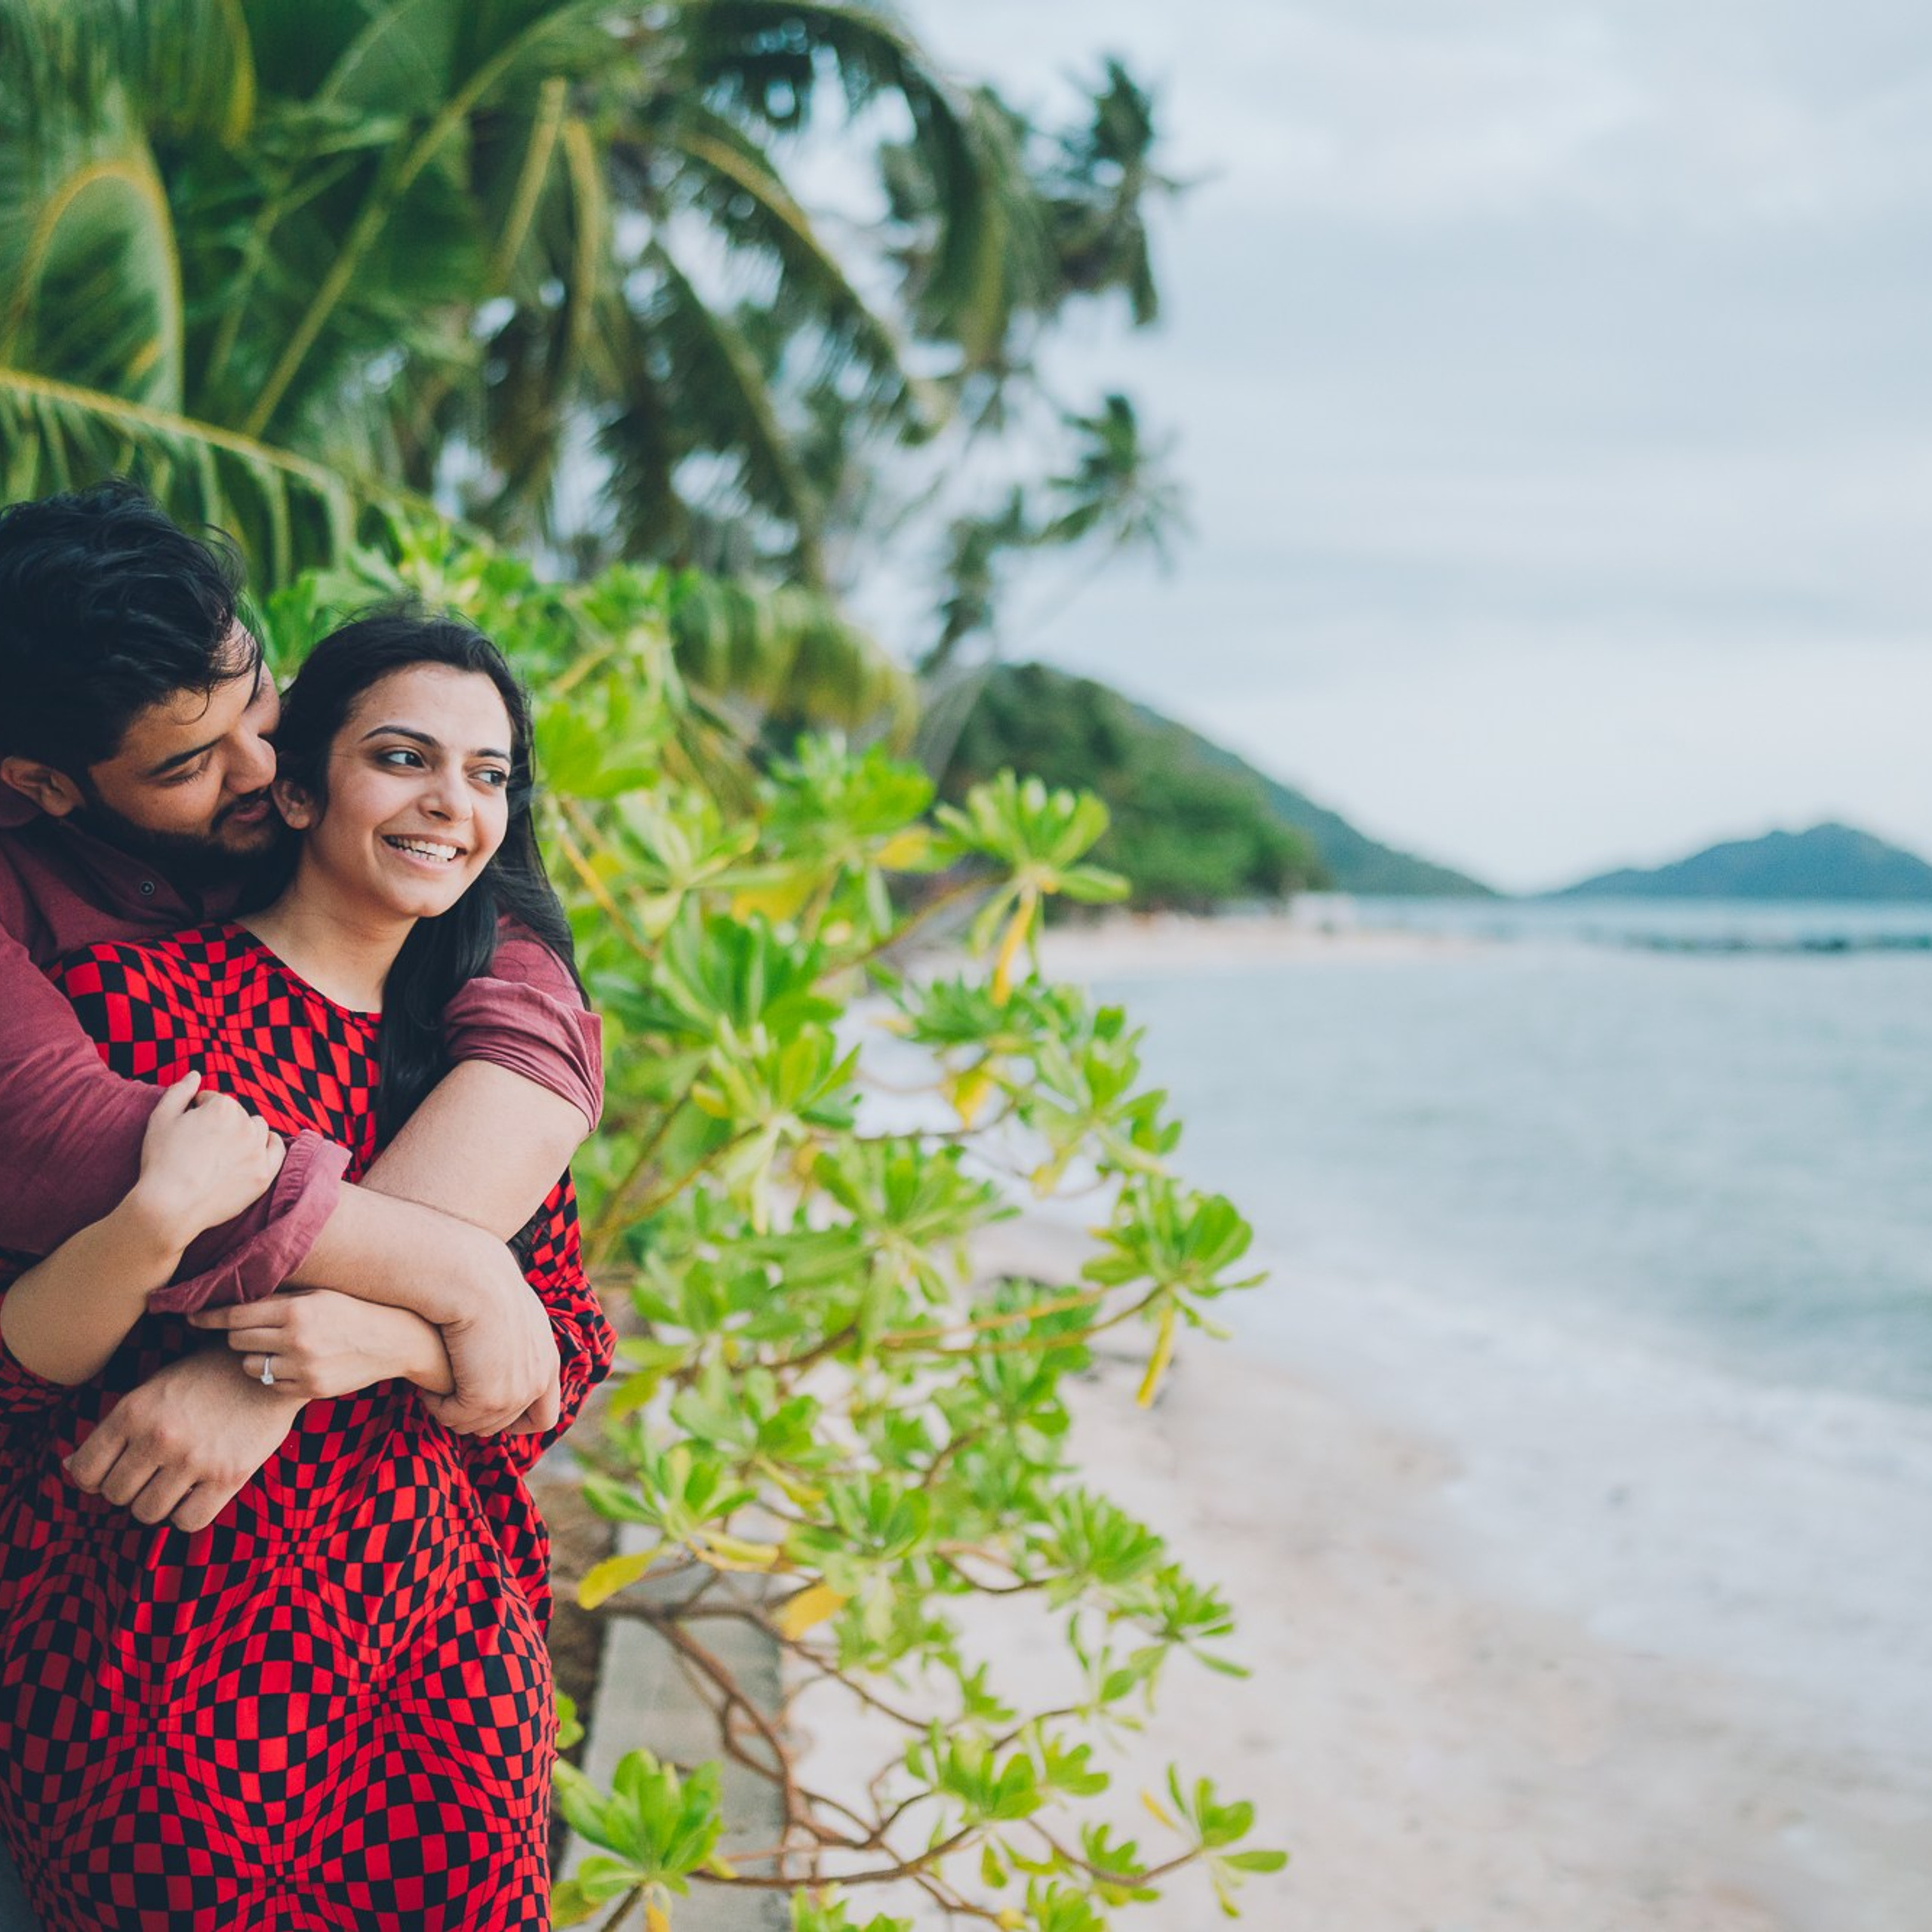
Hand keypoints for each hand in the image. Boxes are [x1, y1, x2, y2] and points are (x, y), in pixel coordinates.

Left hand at [64, 1344, 302, 1531]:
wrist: (267, 1371)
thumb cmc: (202, 1379)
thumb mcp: (152, 1391)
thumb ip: (114, 1430)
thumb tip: (67, 1469)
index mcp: (134, 1410)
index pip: (85, 1470)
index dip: (93, 1478)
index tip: (111, 1472)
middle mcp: (160, 1436)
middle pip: (115, 1495)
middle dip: (129, 1488)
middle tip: (150, 1473)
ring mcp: (194, 1458)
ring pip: (146, 1513)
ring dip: (156, 1503)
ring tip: (174, 1482)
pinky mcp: (228, 1476)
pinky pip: (187, 1522)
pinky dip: (185, 1515)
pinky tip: (196, 1493)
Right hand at [132, 1072, 284, 1246]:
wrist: (170, 1206)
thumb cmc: (161, 1160)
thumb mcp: (160, 1118)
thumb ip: (179, 1091)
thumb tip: (195, 1074)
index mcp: (223, 1107)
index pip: (213, 1100)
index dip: (198, 1111)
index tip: (188, 1126)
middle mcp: (246, 1124)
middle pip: (237, 1114)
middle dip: (222, 1123)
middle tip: (203, 1142)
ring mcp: (258, 1150)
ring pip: (258, 1129)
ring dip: (245, 1132)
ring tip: (225, 1148)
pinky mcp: (264, 1174)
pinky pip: (277, 1150)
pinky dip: (269, 1146)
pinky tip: (258, 1148)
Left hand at [189, 1288, 452, 1400]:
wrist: (395, 1340)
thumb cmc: (352, 1309)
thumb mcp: (319, 1294)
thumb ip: (279, 1296)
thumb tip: (232, 1292)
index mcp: (296, 1308)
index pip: (235, 1314)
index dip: (208, 1316)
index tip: (189, 1316)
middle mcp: (296, 1339)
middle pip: (237, 1340)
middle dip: (239, 1334)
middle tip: (251, 1329)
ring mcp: (302, 1367)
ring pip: (248, 1365)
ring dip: (253, 1357)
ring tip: (275, 1347)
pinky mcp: (308, 1389)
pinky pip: (270, 1384)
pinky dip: (273, 1375)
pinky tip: (293, 1363)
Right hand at [424, 1255, 561, 1437]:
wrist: (475, 1279)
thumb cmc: (486, 1288)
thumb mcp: (514, 1314)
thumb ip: (518, 1340)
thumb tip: (501, 1357)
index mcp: (549, 1363)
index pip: (545, 1417)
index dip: (516, 1421)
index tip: (487, 1410)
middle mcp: (539, 1381)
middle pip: (506, 1426)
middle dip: (477, 1417)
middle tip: (452, 1399)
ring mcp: (516, 1392)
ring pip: (479, 1426)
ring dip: (455, 1412)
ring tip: (437, 1388)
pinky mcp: (487, 1397)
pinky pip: (456, 1418)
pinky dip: (439, 1407)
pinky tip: (427, 1386)